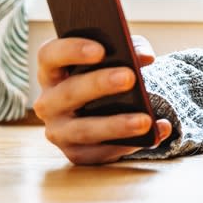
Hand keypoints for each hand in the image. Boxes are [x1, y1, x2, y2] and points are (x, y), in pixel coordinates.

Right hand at [33, 34, 170, 164]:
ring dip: (116, 125)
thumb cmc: (108, 75)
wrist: (108, 111)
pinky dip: (129, 145)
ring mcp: (58, 131)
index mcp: (51, 71)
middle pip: (69, 92)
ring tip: (145, 120)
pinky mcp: (75, 153)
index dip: (72, 50)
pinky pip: (100, 153)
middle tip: (130, 77)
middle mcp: (48, 102)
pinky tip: (154, 134)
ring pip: (84, 129)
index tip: (100, 50)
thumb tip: (146, 57)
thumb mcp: (115, 59)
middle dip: (100, 84)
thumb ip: (130, 50)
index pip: (50, 55)